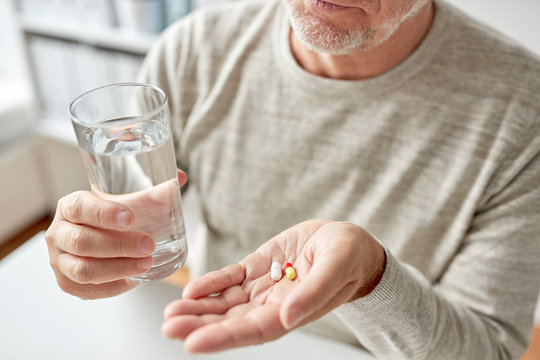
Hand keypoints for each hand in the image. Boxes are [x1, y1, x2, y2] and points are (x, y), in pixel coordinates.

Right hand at [45, 170, 186, 298]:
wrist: (93, 240)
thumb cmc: (112, 219)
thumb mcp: (126, 202)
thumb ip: (152, 191)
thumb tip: (181, 178)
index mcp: (70, 207)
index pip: (80, 207)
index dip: (103, 213)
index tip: (130, 218)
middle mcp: (59, 233)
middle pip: (82, 242)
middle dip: (119, 245)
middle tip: (148, 245)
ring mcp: (59, 261)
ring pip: (84, 269)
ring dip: (118, 268)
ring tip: (146, 263)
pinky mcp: (67, 283)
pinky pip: (88, 289)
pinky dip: (112, 286)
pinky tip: (133, 281)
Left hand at [162, 219, 385, 352]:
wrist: (346, 241)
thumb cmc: (348, 256)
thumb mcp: (335, 267)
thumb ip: (313, 292)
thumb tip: (288, 316)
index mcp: (291, 312)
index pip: (252, 331)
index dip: (222, 338)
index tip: (192, 343)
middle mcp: (271, 305)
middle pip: (230, 320)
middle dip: (199, 324)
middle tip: (169, 326)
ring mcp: (262, 286)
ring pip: (224, 301)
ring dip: (198, 307)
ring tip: (170, 311)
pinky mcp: (257, 267)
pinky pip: (230, 277)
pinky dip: (211, 282)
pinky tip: (192, 288)